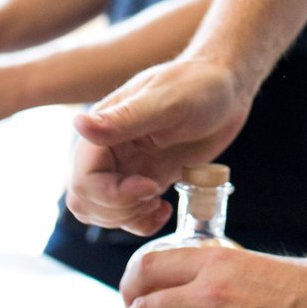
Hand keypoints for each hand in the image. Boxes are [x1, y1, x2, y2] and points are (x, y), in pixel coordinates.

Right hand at [66, 57, 251, 234]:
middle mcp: (108, 149)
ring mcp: (126, 166)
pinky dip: (141, 222)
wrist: (228, 90)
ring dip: (127, 218)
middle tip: (154, 196)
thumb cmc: (200, 85)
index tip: (151, 186)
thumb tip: (78, 124)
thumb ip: (124, 119)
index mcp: (104, 128)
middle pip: (86, 200)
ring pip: (102, 211)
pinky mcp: (146, 178)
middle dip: (118, 209)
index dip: (112, 194)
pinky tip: (165, 209)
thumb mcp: (167, 101)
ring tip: (159, 203)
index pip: (84, 180)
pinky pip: (128, 214)